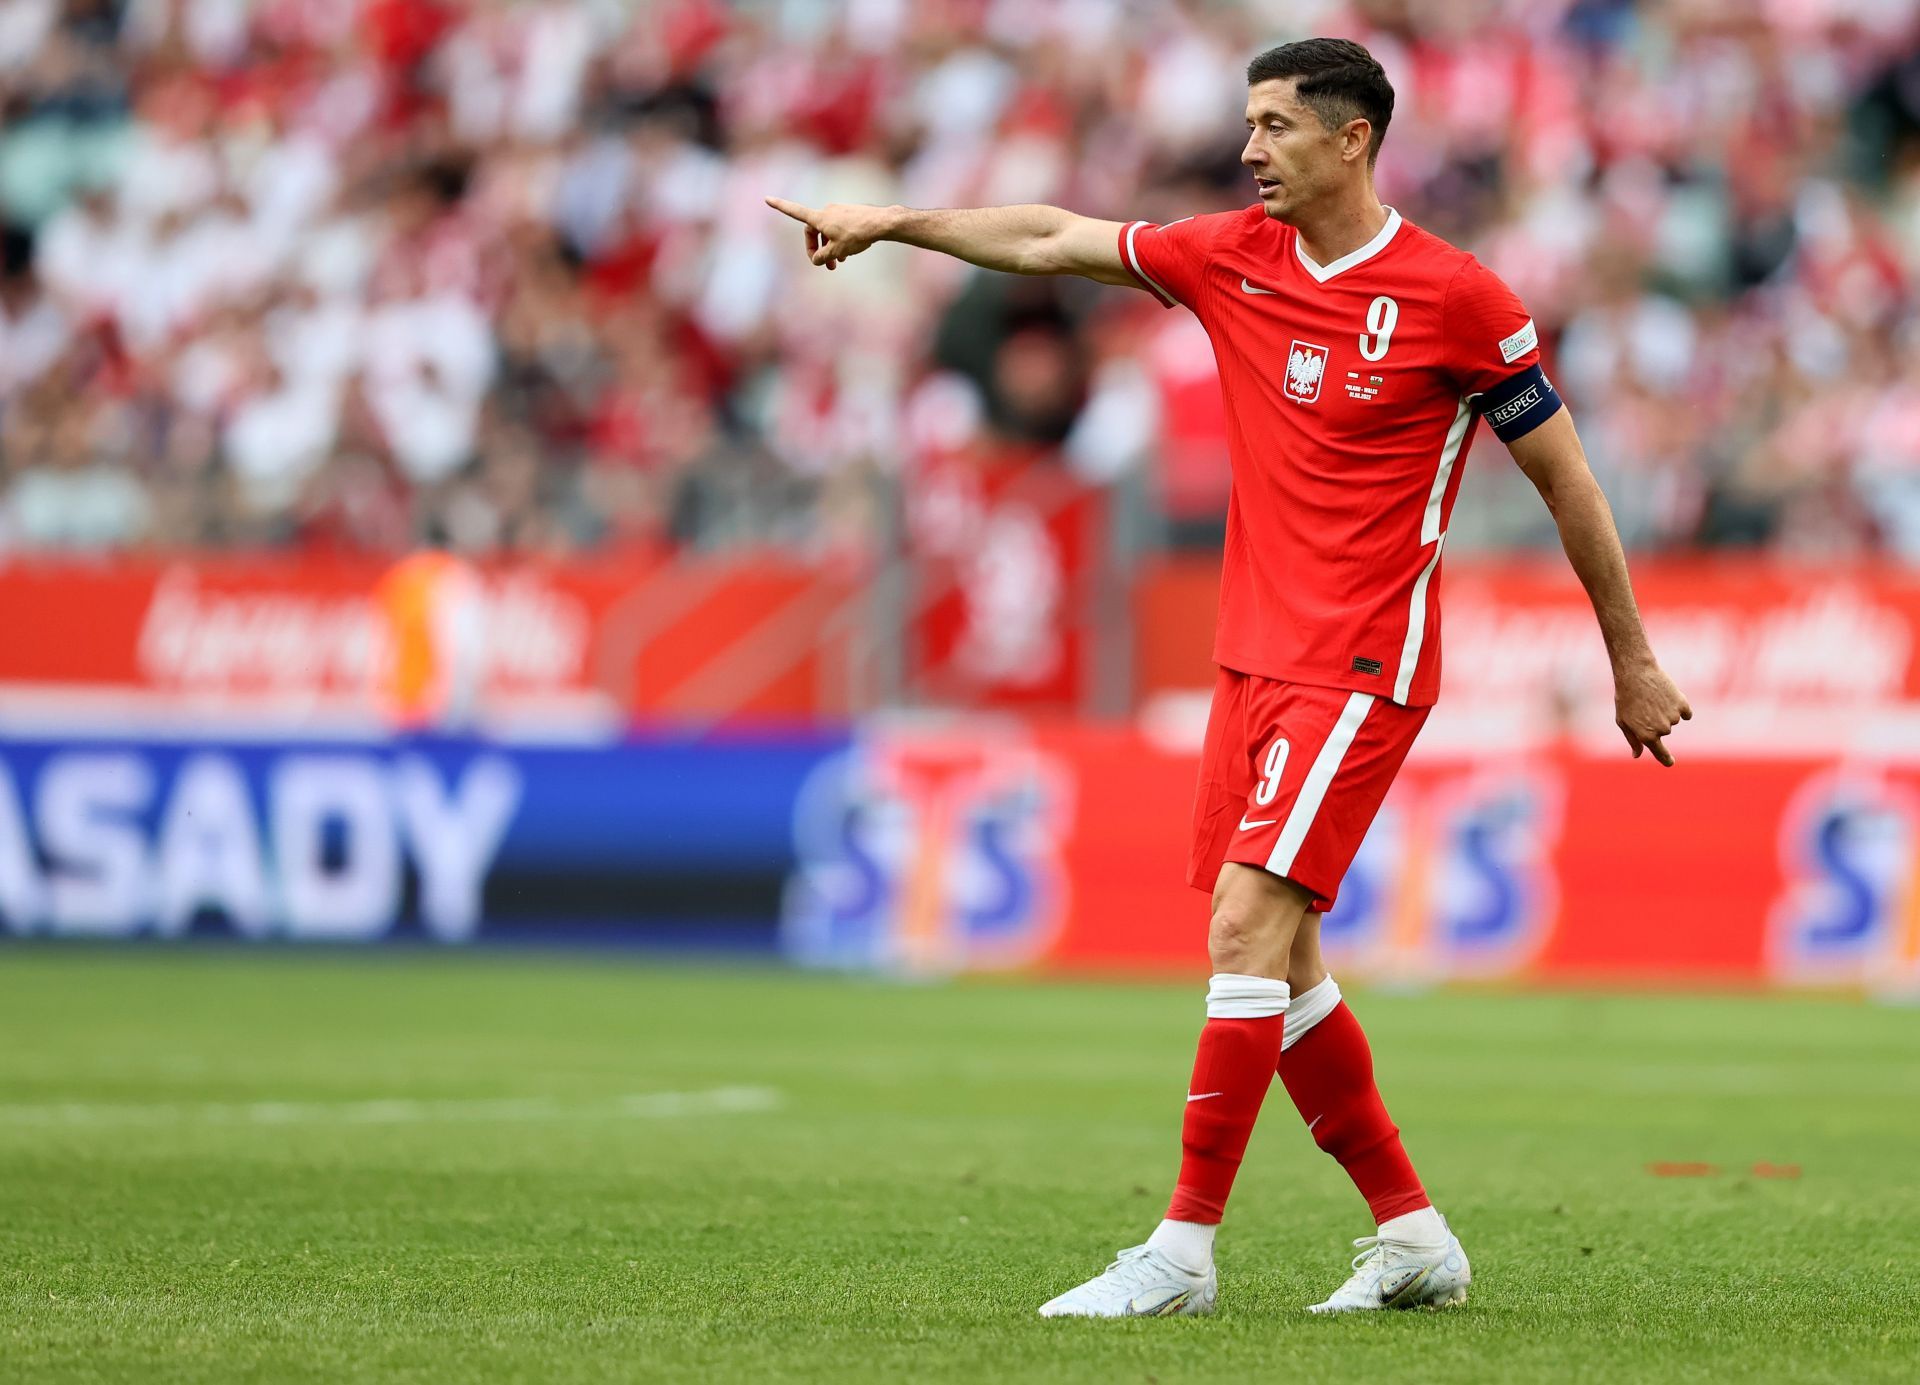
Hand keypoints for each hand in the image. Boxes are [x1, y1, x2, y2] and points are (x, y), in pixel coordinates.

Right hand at [764, 197, 892, 269]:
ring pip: (828, 232)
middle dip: (817, 249)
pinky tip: (849, 253)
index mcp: (819, 218)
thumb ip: (823, 256)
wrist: (881, 223)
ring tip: (839, 264)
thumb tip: (818, 260)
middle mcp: (827, 211)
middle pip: (813, 231)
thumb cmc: (858, 235)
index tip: (767, 198)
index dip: (780, 206)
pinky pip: (838, 229)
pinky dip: (839, 241)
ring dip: (830, 248)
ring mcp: (838, 211)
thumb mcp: (837, 251)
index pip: (795, 211)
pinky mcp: (849, 214)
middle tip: (825, 265)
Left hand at [1613, 658, 1691, 766]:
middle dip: (1656, 722)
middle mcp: (1662, 729)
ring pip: (1674, 720)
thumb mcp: (1623, 721)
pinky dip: (1679, 707)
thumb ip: (1633, 740)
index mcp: (1646, 736)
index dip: (1666, 759)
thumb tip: (1637, 755)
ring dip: (1666, 712)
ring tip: (1653, 699)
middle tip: (1644, 707)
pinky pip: (1685, 712)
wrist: (1636, 674)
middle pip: (1664, 731)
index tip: (1670, 762)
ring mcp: (1674, 717)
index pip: (1660, 753)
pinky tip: (1668, 697)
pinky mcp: (1682, 704)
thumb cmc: (1625, 698)